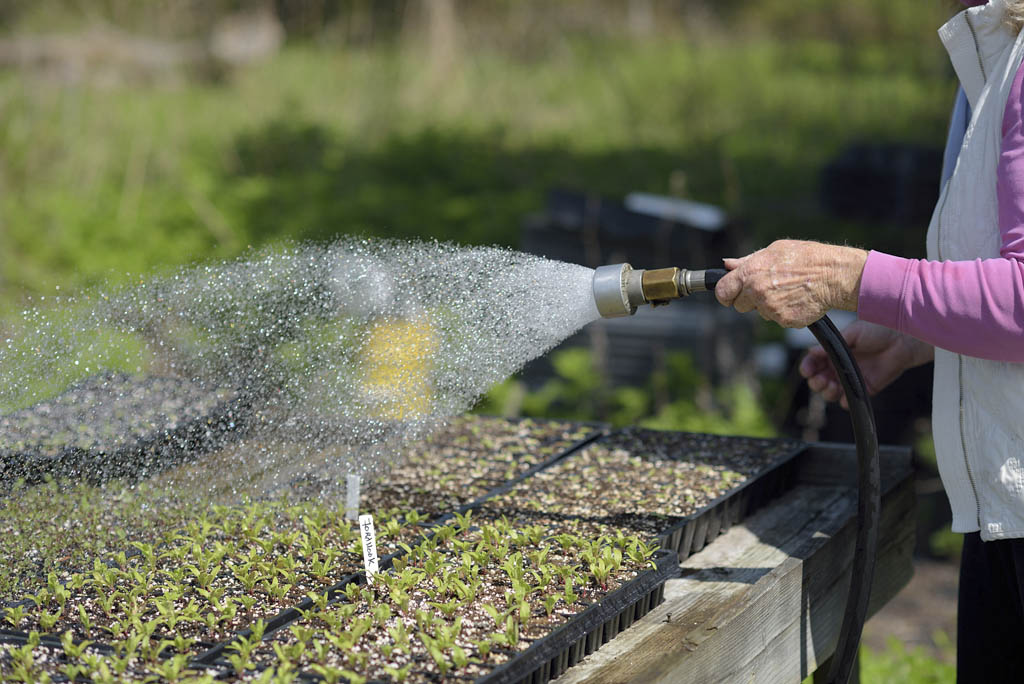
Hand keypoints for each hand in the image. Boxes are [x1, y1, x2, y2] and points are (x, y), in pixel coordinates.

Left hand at [715, 240, 867, 327]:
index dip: (726, 294)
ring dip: (768, 305)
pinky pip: (777, 319)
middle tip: (768, 289)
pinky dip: (784, 313)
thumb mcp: (774, 250)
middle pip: (739, 305)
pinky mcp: (784, 320)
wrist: (834, 275)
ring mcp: (770, 308)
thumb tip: (727, 264)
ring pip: (760, 313)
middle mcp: (757, 292)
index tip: (730, 295)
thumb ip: (747, 261)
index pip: (722, 291)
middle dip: (749, 300)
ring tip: (787, 290)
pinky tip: (795, 300)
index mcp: (750, 273)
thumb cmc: (806, 258)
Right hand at [799, 320, 933, 408]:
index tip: (807, 370)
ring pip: (830, 393)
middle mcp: (840, 367)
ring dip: (827, 393)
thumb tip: (812, 351)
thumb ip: (832, 344)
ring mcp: (851, 379)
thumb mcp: (852, 333)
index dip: (807, 367)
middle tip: (821, 380)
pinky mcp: (865, 389)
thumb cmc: (878, 331)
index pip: (813, 362)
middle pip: (818, 380)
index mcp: (834, 352)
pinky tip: (845, 396)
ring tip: (833, 387)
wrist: (903, 340)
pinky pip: (849, 401)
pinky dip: (844, 402)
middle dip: (816, 382)